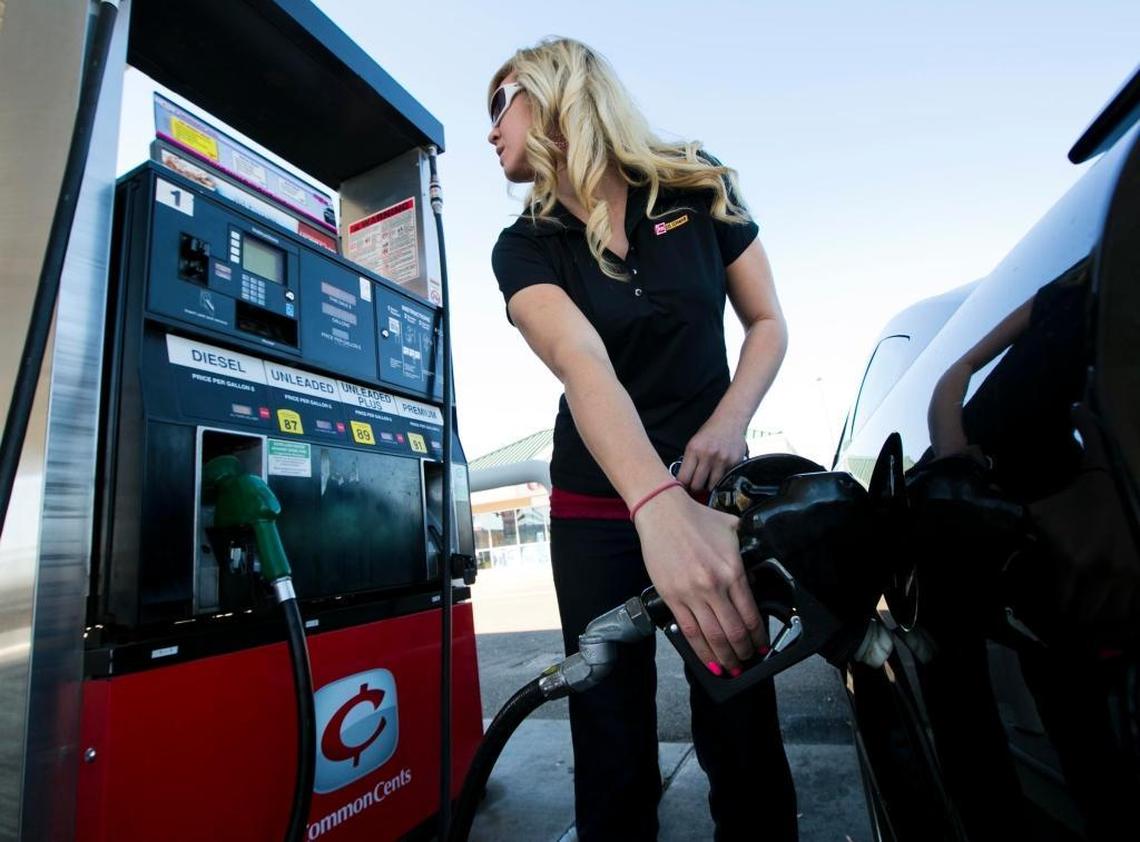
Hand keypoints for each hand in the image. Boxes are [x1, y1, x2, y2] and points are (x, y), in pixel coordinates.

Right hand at [634, 486, 767, 673]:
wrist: (662, 512)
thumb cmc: (697, 519)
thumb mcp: (733, 531)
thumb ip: (744, 555)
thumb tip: (750, 579)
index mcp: (732, 571)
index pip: (750, 615)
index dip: (758, 636)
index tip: (762, 645)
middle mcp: (713, 587)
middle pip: (733, 632)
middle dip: (743, 652)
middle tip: (748, 659)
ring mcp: (691, 594)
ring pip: (711, 637)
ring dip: (724, 657)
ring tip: (731, 667)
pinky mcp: (671, 598)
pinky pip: (688, 631)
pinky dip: (700, 650)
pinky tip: (708, 661)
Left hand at [676, 417, 747, 495]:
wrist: (730, 421)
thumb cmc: (710, 433)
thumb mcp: (694, 444)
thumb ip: (689, 462)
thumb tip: (683, 483)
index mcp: (693, 449)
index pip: (684, 478)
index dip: (682, 487)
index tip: (683, 489)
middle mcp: (707, 455)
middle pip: (697, 485)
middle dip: (695, 489)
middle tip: (696, 486)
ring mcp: (722, 460)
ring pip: (712, 486)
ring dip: (709, 486)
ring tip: (708, 480)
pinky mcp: (734, 463)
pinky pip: (725, 480)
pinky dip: (722, 480)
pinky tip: (720, 473)